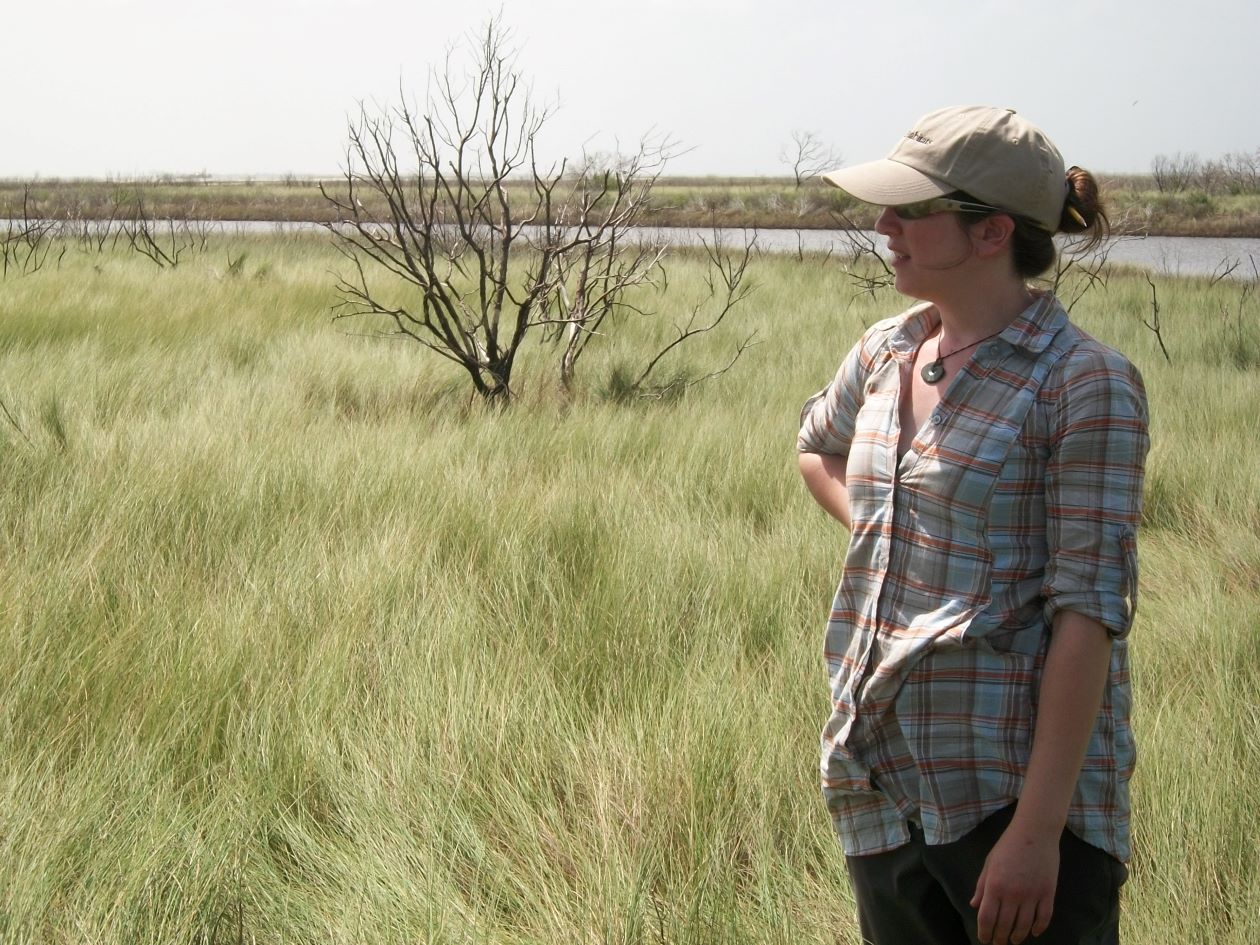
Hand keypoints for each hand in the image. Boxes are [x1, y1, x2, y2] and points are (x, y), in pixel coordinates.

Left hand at [969, 823, 1058, 943]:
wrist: (1035, 832)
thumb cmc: (1008, 845)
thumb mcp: (989, 863)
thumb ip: (982, 886)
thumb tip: (974, 905)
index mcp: (994, 885)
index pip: (986, 918)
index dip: (984, 933)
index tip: (984, 939)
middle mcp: (1012, 894)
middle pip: (1005, 925)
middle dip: (1000, 938)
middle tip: (998, 943)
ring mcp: (1032, 895)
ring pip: (1024, 925)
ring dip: (1018, 936)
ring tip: (1014, 940)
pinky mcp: (1048, 893)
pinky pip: (1044, 918)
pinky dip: (1039, 928)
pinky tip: (1034, 933)